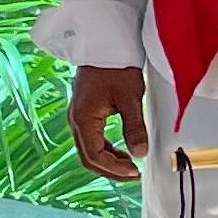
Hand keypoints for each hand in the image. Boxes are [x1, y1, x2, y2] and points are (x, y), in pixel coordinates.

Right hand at [68, 65, 151, 182]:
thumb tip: (140, 152)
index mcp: (83, 118)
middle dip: (110, 170)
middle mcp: (76, 120)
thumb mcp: (130, 98)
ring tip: (130, 164)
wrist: (104, 43)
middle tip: (133, 174)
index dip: (115, 168)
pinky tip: (122, 150)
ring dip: (108, 161)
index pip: (94, 155)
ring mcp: (78, 116)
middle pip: (88, 157)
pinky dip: (106, 149)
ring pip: (89, 150)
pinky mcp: (84, 112)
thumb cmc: (114, 66)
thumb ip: (134, 128)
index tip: (135, 171)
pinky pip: (91, 139)